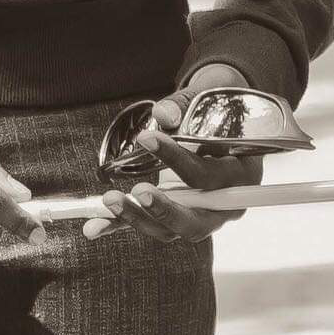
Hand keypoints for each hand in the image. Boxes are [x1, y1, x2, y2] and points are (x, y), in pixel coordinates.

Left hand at [87, 63, 266, 245]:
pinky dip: (120, 226)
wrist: (223, 124)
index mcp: (240, 174)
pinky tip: (93, 228)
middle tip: (138, 190)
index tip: (147, 138)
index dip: (179, 161)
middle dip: (164, 208)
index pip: (210, 176)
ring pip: (171, 230)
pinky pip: (149, 225)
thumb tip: (162, 114)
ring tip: (109, 200)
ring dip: (137, 218)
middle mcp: (224, 204)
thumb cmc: (217, 114)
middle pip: (196, 221)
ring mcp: (201, 215)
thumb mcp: (205, 104)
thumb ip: (184, 108)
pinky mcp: (176, 217)